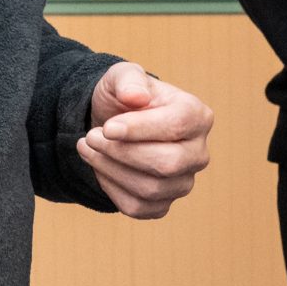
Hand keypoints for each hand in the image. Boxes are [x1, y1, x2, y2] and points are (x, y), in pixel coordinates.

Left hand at [80, 63, 212, 219]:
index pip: (176, 126)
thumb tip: (135, 97)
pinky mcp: (163, 204)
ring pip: (150, 189)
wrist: (113, 126)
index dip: (139, 129)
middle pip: (166, 163)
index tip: (107, 128)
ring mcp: (183, 182)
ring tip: (88, 148)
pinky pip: (138, 208)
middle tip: (90, 138)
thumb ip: (128, 80)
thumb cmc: (123, 99)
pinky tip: (101, 167)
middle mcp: (198, 153)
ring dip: (110, 169)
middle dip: (121, 152)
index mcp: (197, 116)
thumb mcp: (121, 77)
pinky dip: (111, 189)